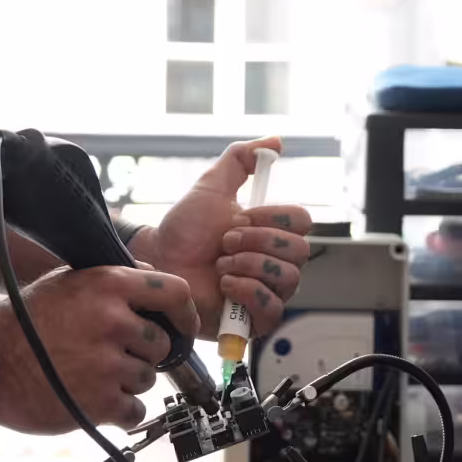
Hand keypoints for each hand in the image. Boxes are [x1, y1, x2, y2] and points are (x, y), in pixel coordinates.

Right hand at [0, 264, 197, 432]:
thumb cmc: (26, 321)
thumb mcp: (69, 281)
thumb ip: (113, 278)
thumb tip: (151, 276)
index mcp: (109, 285)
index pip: (175, 293)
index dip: (185, 315)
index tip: (183, 328)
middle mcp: (113, 321)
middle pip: (161, 345)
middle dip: (143, 354)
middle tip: (112, 356)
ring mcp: (108, 363)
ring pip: (147, 378)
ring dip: (127, 382)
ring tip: (92, 375)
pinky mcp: (99, 402)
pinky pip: (135, 410)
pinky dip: (120, 410)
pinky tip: (95, 399)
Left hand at [129, 137, 313, 339]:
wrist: (159, 261)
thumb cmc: (185, 228)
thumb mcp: (212, 185)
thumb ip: (241, 158)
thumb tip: (276, 141)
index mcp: (272, 231)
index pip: (302, 221)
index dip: (271, 218)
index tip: (239, 216)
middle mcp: (276, 261)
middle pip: (300, 251)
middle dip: (257, 242)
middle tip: (225, 241)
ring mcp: (268, 291)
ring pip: (288, 278)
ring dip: (249, 265)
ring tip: (220, 264)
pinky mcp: (254, 320)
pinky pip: (272, 309)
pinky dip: (247, 291)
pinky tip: (224, 285)